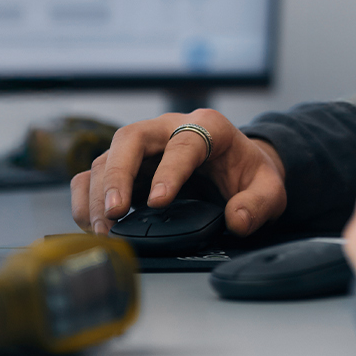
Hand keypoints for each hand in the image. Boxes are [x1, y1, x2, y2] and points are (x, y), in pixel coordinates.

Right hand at [70, 109, 287, 236]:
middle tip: (115, 214)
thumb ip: (259, 203)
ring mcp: (142, 147)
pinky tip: (92, 224)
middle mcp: (167, 128)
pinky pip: (94, 175)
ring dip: (99, 194)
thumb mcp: (268, 186)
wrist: (237, 166)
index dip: (169, 171)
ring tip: (104, 229)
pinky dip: (86, 199)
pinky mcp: (125, 166)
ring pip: (106, 157)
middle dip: (118, 176)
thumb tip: (237, 220)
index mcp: (208, 126)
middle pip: (129, 139)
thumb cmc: (247, 171)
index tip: (158, 202)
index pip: (183, 142)